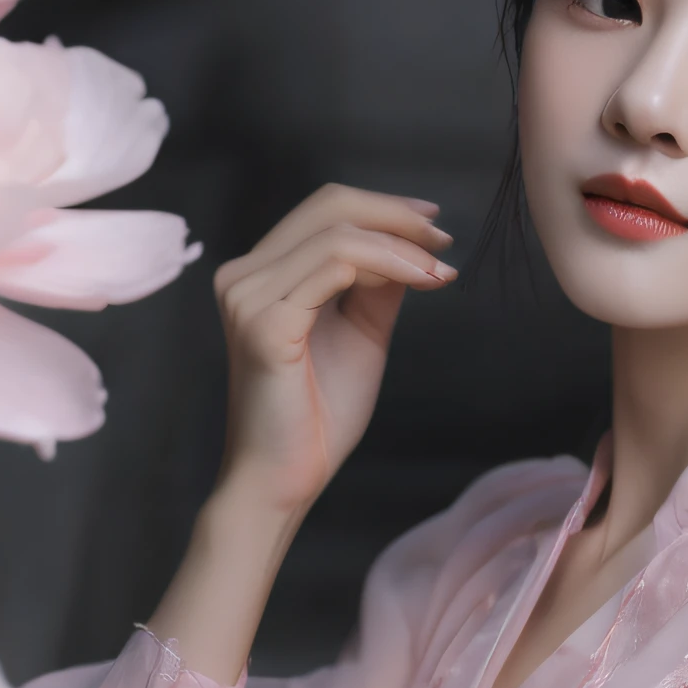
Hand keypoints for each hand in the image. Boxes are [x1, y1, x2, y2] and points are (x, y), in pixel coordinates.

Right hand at [211, 184, 454, 523]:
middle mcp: (243, 277)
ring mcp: (247, 297)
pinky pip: (337, 265)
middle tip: (444, 239)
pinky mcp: (264, 322)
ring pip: (338, 233)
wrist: (286, 481)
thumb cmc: (318, 416)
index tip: (436, 229)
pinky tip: (421, 282)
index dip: (385, 209)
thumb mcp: (361, 333)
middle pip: (328, 206)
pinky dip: (389, 265)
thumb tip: (411, 242)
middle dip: (397, 216)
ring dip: (401, 246)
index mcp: (260, 276)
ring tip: (439, 271)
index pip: (324, 211)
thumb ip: (378, 285)